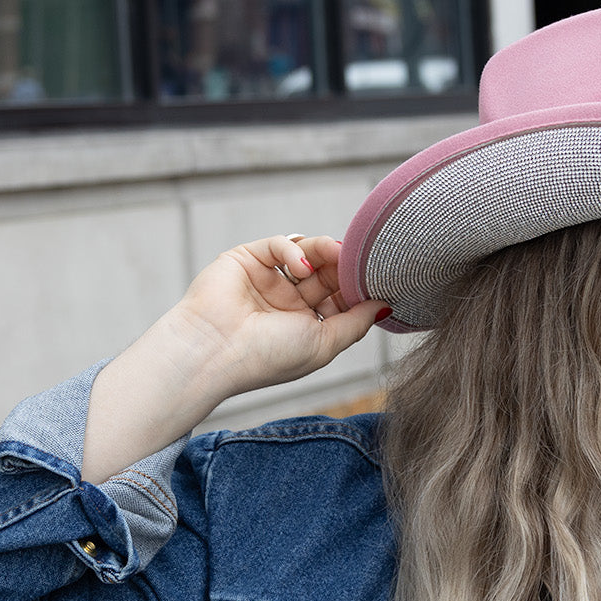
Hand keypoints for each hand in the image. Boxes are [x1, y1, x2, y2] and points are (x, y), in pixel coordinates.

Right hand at [169, 234, 387, 404]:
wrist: (214, 351)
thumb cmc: (268, 356)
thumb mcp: (324, 344)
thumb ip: (356, 323)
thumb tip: (385, 306)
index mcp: (306, 325)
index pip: (340, 297)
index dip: (358, 288)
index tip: (379, 281)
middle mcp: (288, 302)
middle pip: (327, 273)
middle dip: (345, 266)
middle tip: (361, 259)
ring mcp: (268, 280)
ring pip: (307, 254)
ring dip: (325, 251)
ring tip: (336, 253)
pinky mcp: (246, 259)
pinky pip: (278, 244)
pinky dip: (293, 249)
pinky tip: (299, 266)